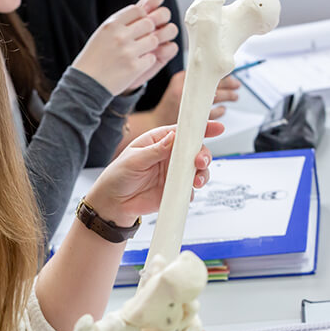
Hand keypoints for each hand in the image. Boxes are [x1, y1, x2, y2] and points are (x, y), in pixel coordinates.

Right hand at [71, 0, 178, 95]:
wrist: (85, 84)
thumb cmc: (93, 58)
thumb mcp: (101, 34)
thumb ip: (120, 23)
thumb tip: (144, 11)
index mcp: (111, 25)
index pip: (138, 10)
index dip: (142, 17)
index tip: (137, 26)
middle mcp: (120, 36)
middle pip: (149, 24)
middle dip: (147, 32)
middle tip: (140, 41)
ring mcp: (128, 52)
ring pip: (154, 40)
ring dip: (149, 47)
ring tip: (138, 53)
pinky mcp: (134, 68)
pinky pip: (152, 58)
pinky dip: (146, 62)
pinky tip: (134, 65)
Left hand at [85, 122, 223, 225]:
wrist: (113, 203)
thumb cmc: (118, 176)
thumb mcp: (134, 159)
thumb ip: (156, 150)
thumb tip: (174, 136)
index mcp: (159, 141)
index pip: (182, 132)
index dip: (200, 128)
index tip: (216, 127)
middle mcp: (170, 156)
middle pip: (195, 150)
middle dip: (203, 154)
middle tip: (200, 162)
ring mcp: (174, 173)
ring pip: (198, 170)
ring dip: (202, 174)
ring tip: (196, 180)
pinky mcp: (175, 190)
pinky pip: (190, 189)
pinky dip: (192, 191)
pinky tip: (186, 192)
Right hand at [152, 71, 241, 127]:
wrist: (157, 122)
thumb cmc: (170, 105)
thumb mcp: (177, 84)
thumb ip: (192, 78)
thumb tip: (215, 74)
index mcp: (180, 79)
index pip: (206, 71)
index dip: (221, 72)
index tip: (228, 74)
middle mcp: (185, 90)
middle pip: (214, 82)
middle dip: (229, 84)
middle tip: (236, 86)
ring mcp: (190, 105)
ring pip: (217, 97)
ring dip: (229, 96)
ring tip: (234, 96)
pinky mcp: (194, 119)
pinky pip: (214, 113)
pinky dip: (221, 110)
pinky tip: (223, 109)